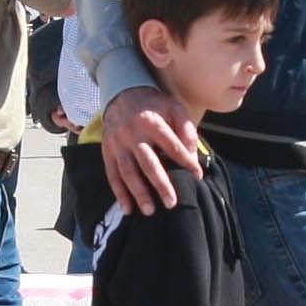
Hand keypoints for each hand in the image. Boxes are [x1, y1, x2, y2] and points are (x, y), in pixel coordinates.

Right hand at [97, 85, 192, 215]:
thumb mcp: (173, 107)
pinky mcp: (107, 151)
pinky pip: (112, 175)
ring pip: (128, 172)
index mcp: (151, 122)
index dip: (185, 161)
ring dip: (138, 193)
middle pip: (148, 163)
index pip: (171, 145)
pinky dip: (119, 193)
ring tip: (150, 211)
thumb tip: (192, 155)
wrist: (121, 94)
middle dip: (160, 185)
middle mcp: (132, 134)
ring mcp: (118, 144)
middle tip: (171, 203)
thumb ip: (185, 128)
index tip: (197, 176)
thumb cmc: (153, 104)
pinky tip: (127, 209)